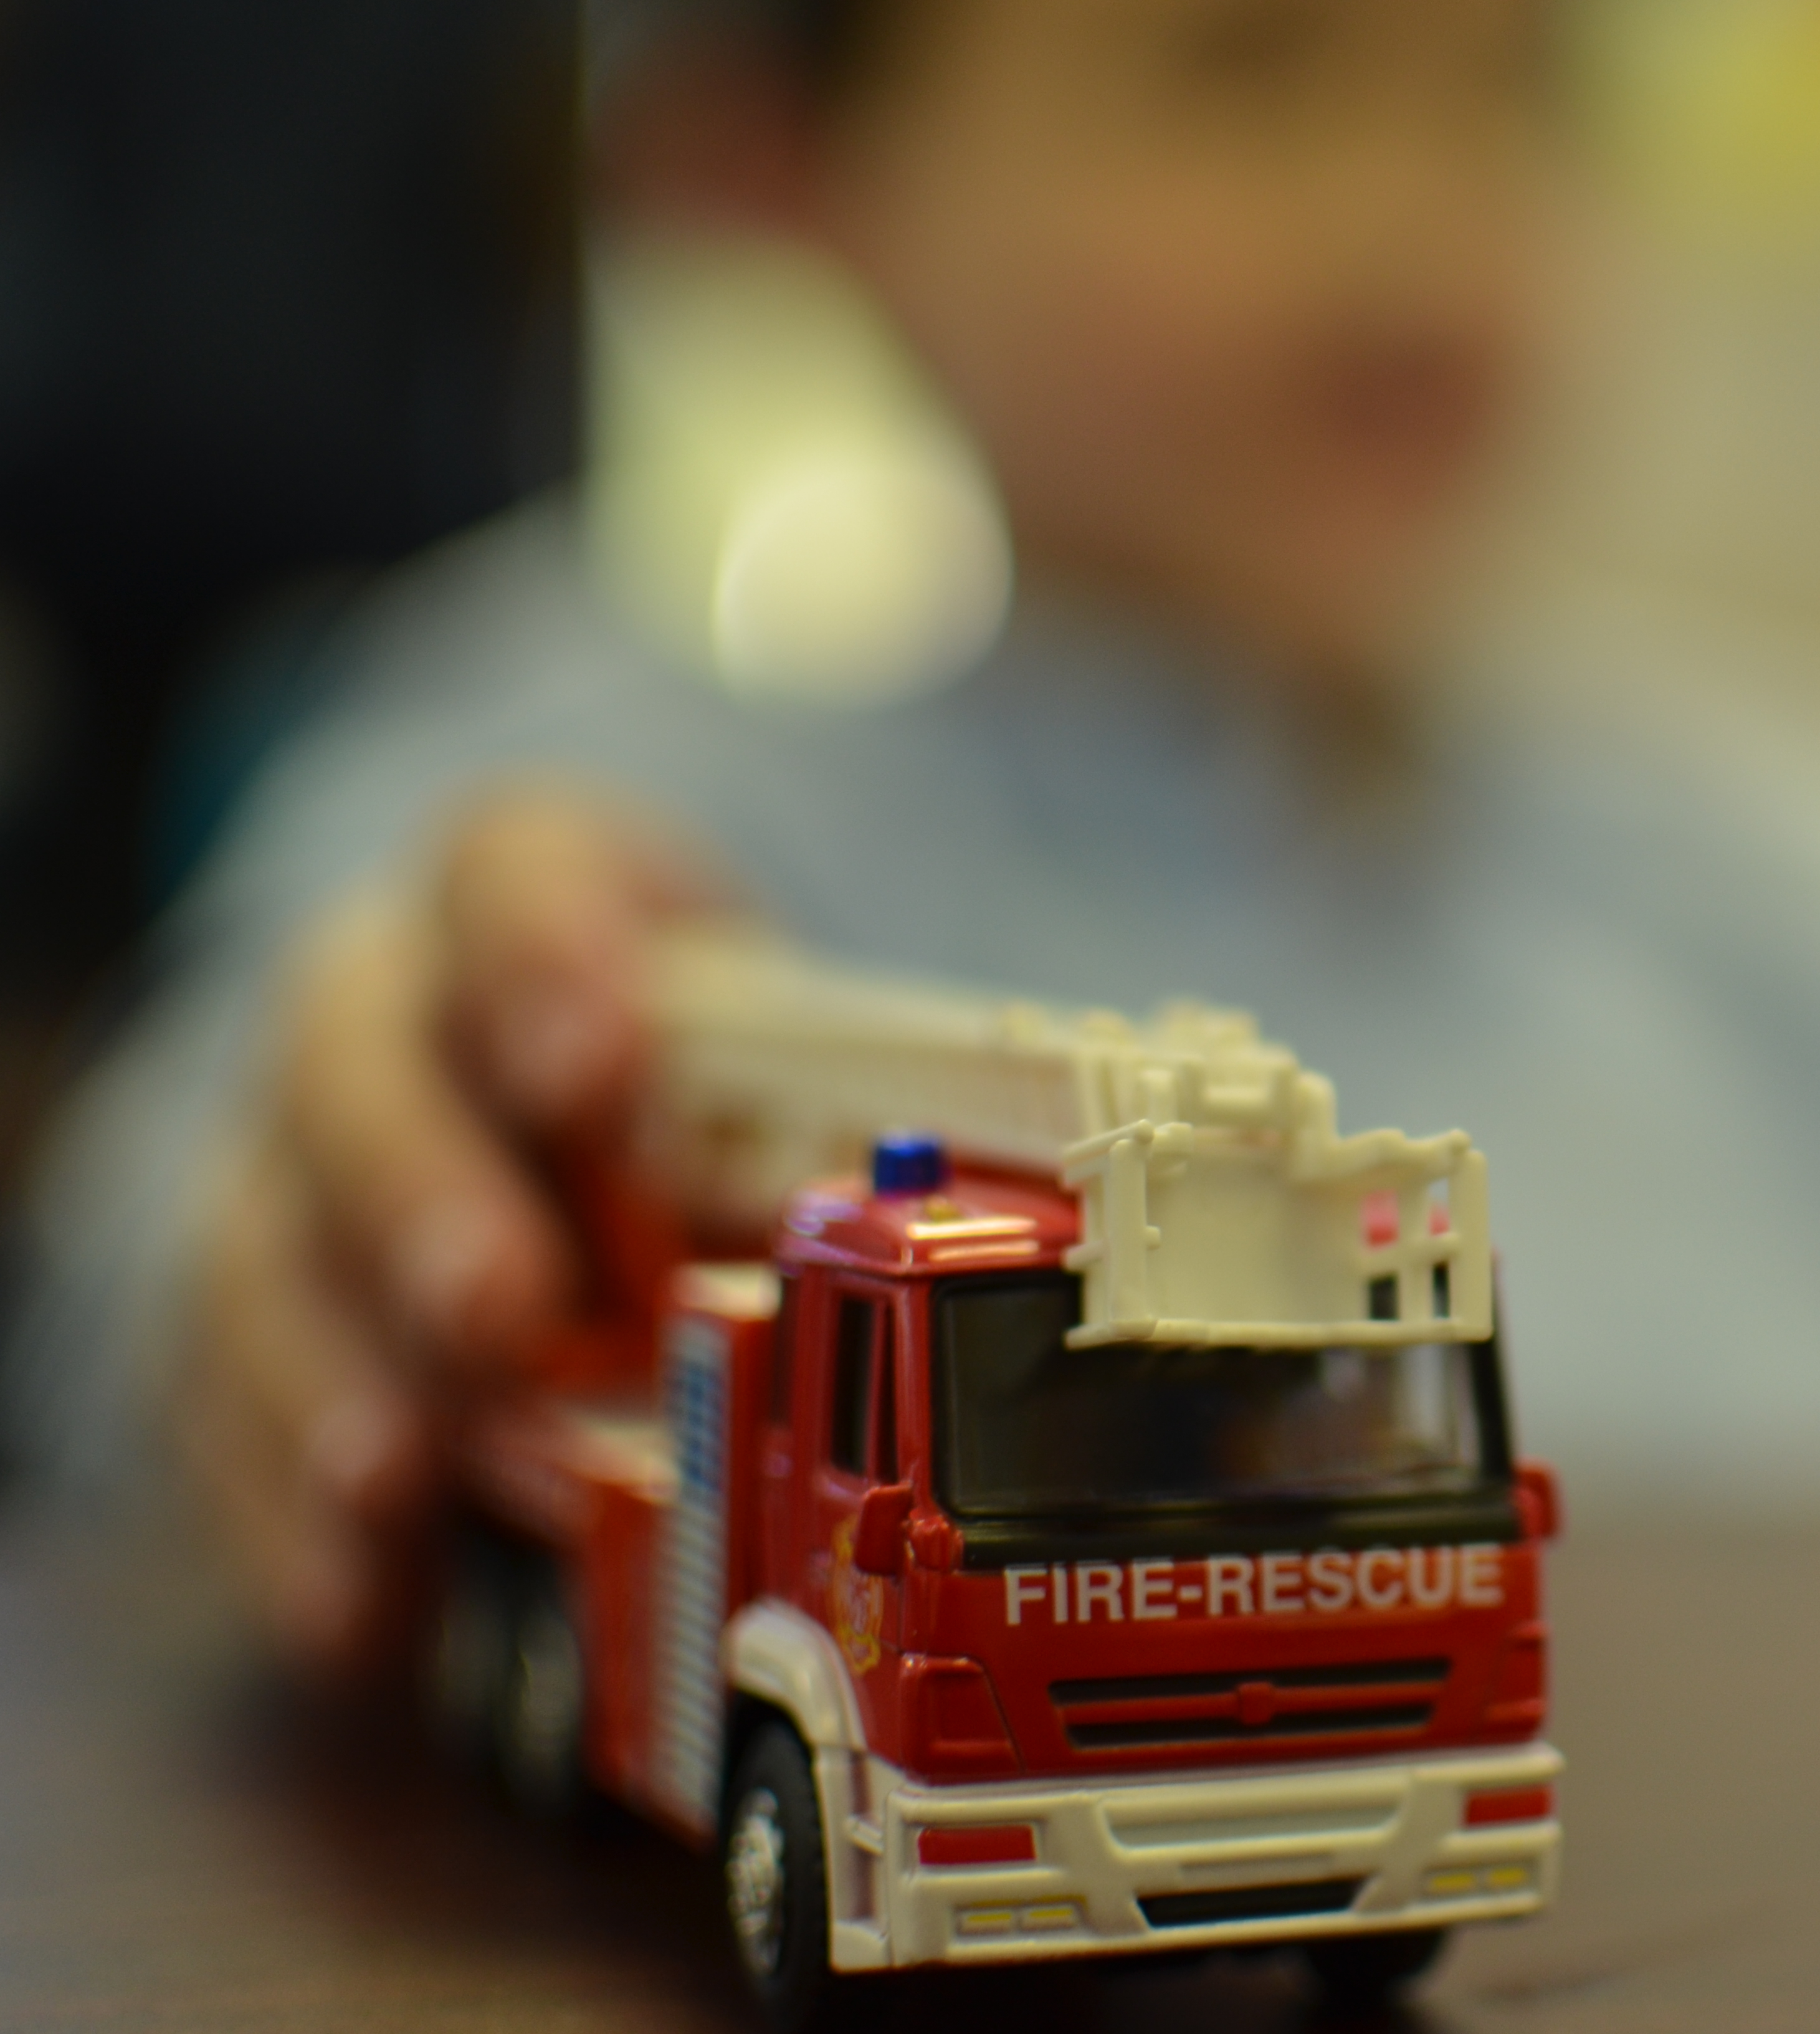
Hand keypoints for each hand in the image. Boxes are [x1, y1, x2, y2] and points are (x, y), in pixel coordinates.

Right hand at [177, 785, 729, 1681]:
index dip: (547, 953)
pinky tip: (364, 1602)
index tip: (599, 1068)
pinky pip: (223, 1424)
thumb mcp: (775, 1088)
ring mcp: (283, 1175)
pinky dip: (291, 1522)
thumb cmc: (693, 1102)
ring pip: (263, 1254)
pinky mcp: (231, 1339)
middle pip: (354, 1068)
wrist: (544, 1154)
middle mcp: (375, 1015)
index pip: (515, 868)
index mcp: (528, 904)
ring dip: (339, 1375)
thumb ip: (811, 1139)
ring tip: (405, 1474)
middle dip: (426, 1195)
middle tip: (506, 1308)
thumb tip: (889, 1233)